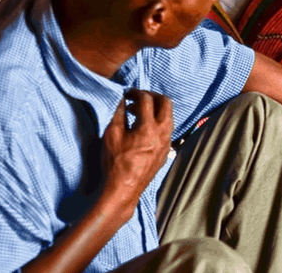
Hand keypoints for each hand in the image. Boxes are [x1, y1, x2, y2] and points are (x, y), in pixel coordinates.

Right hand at [101, 89, 173, 212]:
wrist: (123, 189)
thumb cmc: (115, 163)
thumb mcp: (111, 135)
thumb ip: (118, 113)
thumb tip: (122, 99)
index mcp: (148, 128)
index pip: (147, 100)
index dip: (136, 92)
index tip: (127, 93)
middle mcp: (163, 134)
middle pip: (167, 103)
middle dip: (153, 96)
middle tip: (138, 98)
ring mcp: (167, 143)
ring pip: (169, 116)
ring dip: (157, 109)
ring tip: (139, 112)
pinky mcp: (166, 152)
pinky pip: (168, 129)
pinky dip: (159, 122)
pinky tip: (144, 127)